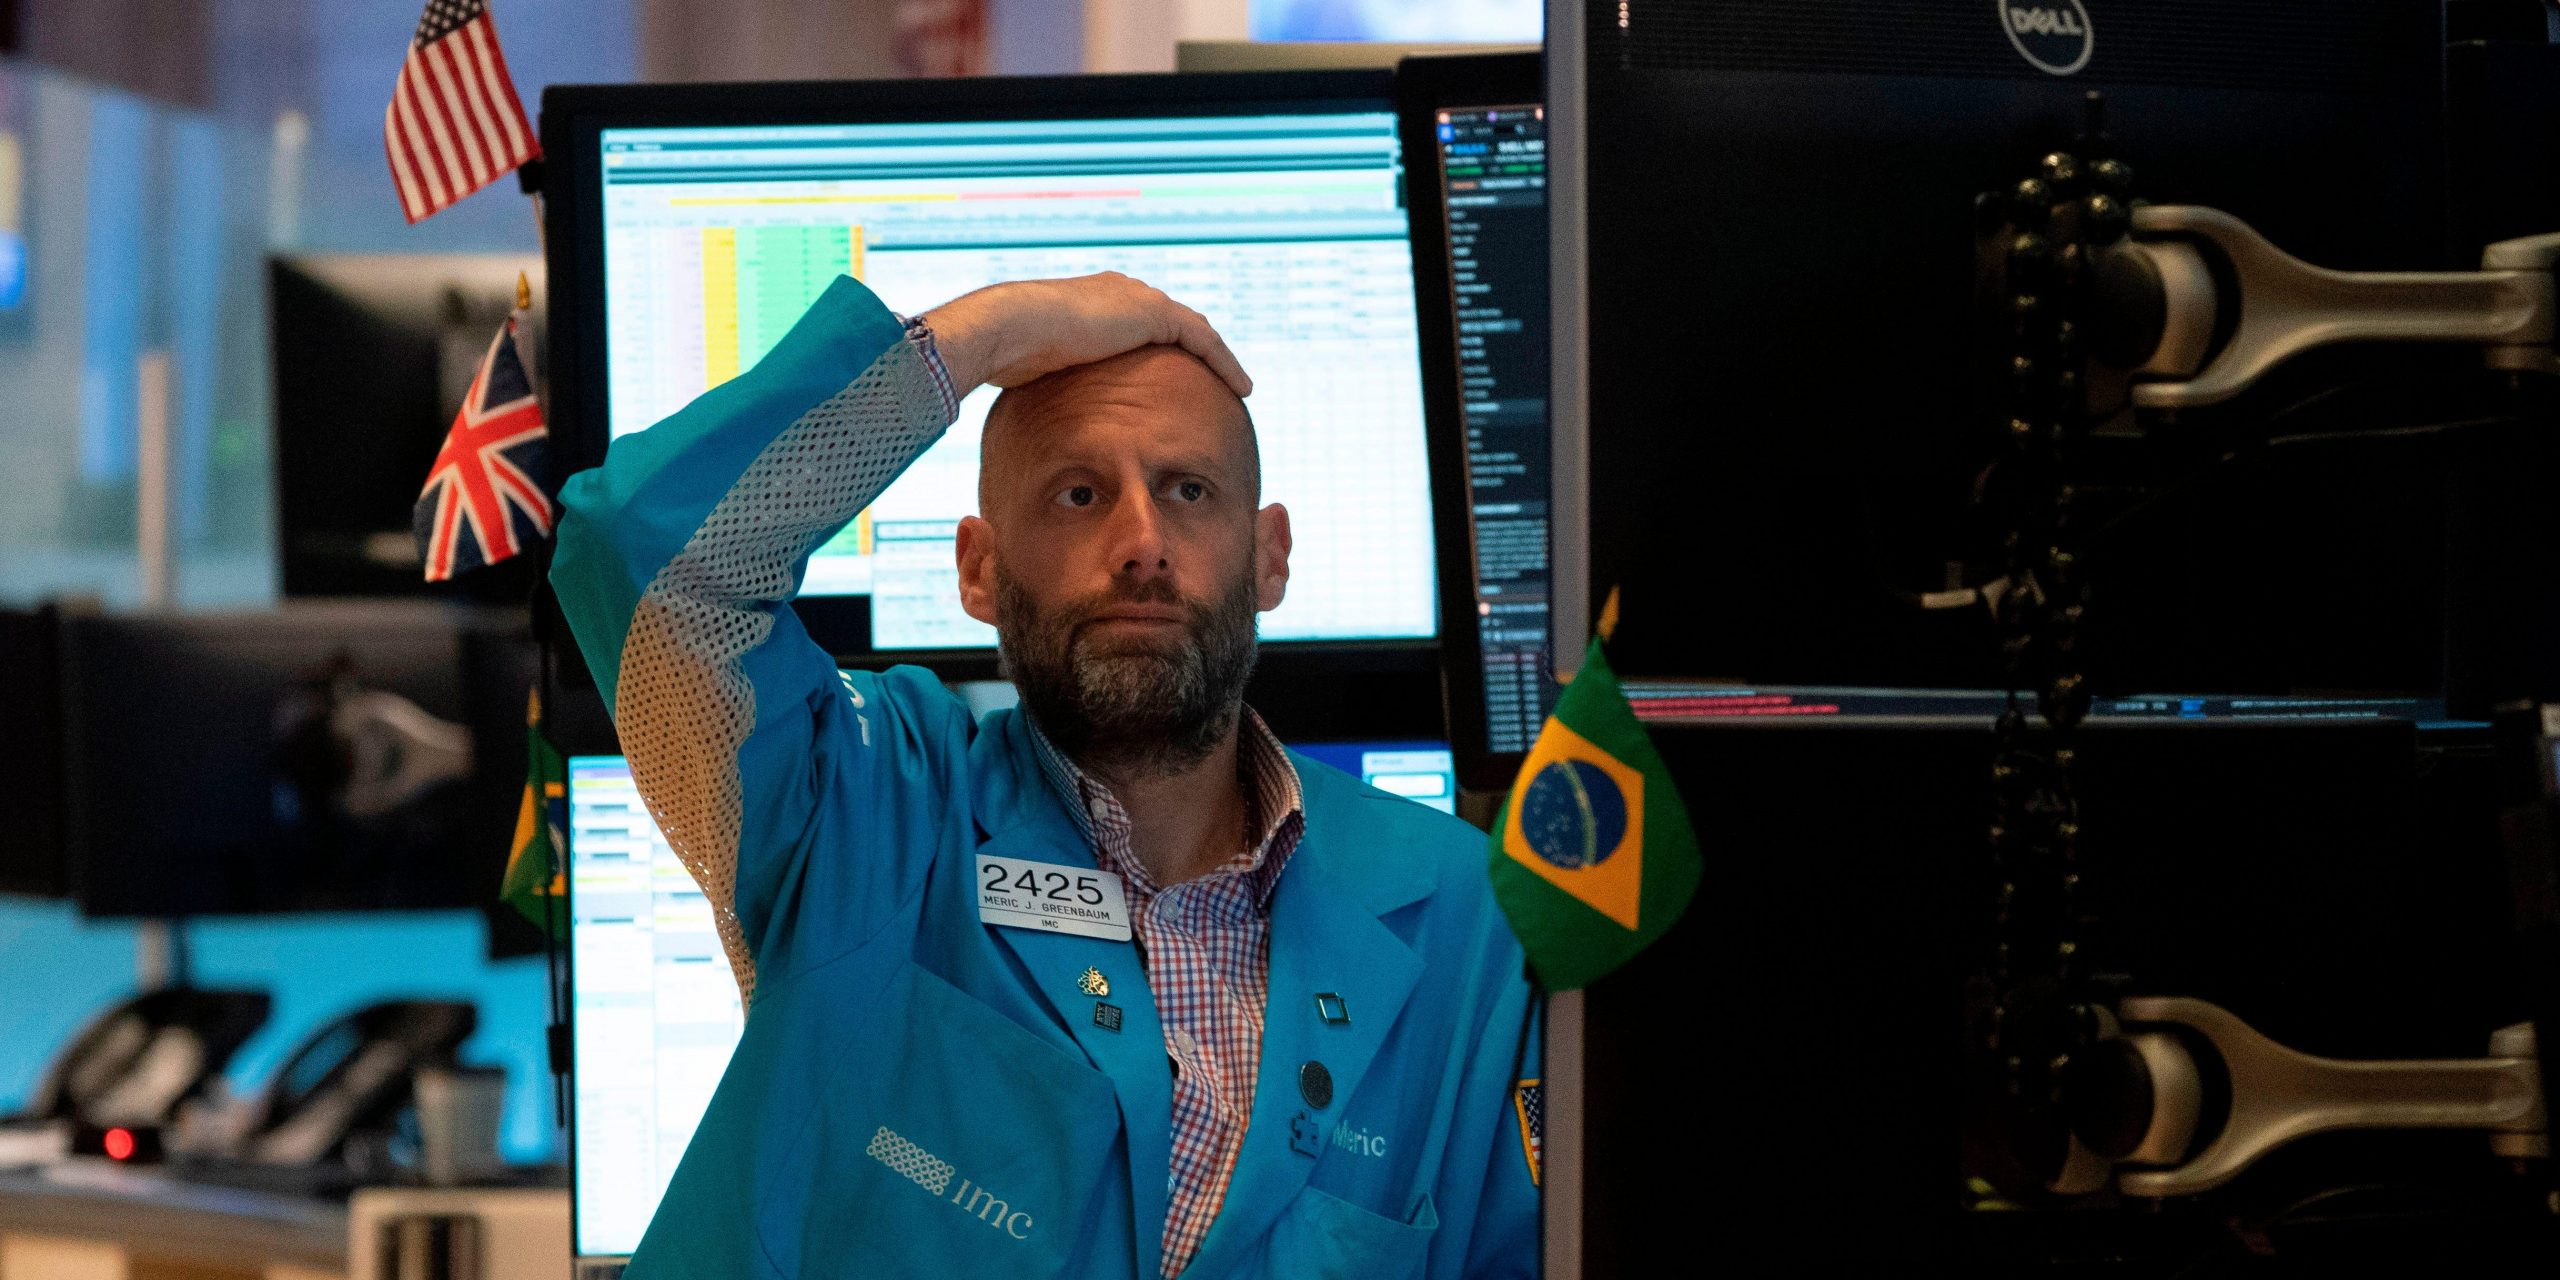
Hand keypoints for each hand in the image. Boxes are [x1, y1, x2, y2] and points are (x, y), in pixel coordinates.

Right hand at [920, 273, 1252, 397]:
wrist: (1012, 326)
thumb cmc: (1009, 354)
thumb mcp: (1033, 369)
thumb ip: (1047, 382)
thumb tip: (1034, 418)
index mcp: (1095, 302)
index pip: (1139, 324)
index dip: (1160, 348)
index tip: (1172, 375)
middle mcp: (1122, 293)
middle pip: (1174, 323)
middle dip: (1197, 349)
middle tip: (1216, 379)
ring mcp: (1139, 300)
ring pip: (1195, 331)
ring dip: (1218, 358)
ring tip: (1238, 384)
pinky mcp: (1154, 315)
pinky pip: (1204, 341)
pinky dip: (1225, 362)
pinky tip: (1242, 387)